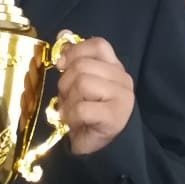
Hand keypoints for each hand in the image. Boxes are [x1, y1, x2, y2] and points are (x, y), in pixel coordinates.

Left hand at [54, 32, 134, 154]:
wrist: (100, 148)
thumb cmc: (88, 113)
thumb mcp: (78, 83)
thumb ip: (74, 59)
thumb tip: (62, 34)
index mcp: (114, 67)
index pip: (98, 45)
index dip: (75, 51)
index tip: (62, 65)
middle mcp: (122, 78)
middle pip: (83, 66)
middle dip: (66, 83)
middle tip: (67, 98)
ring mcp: (122, 97)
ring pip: (83, 83)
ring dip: (69, 100)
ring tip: (71, 110)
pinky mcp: (115, 117)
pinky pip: (83, 108)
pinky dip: (71, 115)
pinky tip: (72, 121)